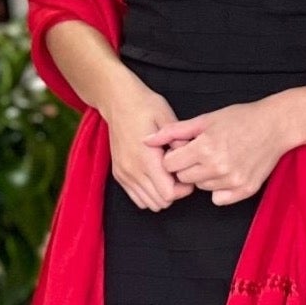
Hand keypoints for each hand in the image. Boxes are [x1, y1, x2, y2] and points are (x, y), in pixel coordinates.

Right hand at [103, 78, 193, 210]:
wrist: (117, 101)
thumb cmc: (144, 106)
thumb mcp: (166, 117)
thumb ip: (178, 140)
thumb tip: (188, 157)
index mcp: (146, 158)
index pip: (168, 194)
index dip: (183, 189)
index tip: (186, 173)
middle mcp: (133, 171)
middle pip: (160, 203)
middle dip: (174, 193)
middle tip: (180, 175)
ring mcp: (124, 174)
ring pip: (148, 204)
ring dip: (161, 195)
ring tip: (167, 177)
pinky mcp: (119, 175)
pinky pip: (136, 198)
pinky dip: (148, 194)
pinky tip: (155, 178)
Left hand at [144, 98, 297, 205]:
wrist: (275, 126)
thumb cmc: (240, 119)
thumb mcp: (204, 119)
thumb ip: (173, 131)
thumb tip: (146, 140)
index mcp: (204, 148)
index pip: (170, 165)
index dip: (175, 156)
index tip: (185, 148)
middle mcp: (217, 167)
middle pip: (183, 179)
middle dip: (187, 167)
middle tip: (202, 153)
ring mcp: (232, 181)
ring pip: (201, 188)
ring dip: (204, 177)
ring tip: (218, 158)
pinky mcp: (245, 190)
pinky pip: (218, 199)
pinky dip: (220, 189)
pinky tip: (228, 171)